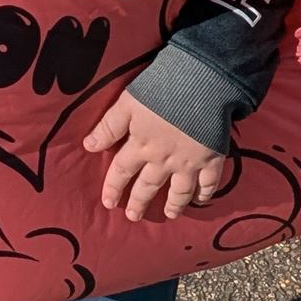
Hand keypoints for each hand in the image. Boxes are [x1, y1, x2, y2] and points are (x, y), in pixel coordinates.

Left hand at [81, 94, 227, 220]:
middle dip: (139, 202)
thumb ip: (109, 126)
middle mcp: (163, 160)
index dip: (113, 187)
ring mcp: (189, 162)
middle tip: (133, 216)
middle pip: (148, 185)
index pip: (122, 171)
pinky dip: (204, 195)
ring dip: (173, 204)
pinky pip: (208, 183)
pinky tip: (201, 201)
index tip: (108, 203)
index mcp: (141, 145)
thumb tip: (88, 146)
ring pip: (179, 191)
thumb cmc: (160, 89)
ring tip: (169, 214)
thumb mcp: (127, 102)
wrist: (199, 84)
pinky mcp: (212, 159)